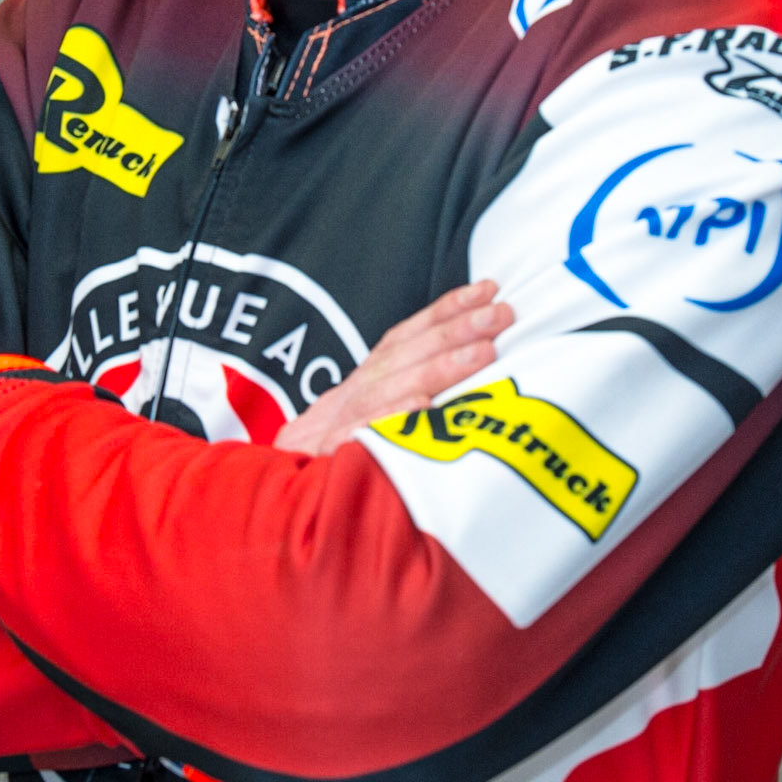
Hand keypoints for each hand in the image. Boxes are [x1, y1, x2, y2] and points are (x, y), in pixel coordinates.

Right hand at [274, 280, 513, 456]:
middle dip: (458, 331)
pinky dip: (393, 417)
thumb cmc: (340, 451)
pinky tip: (423, 407)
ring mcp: (342, 424)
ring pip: (394, 388)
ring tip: (483, 354)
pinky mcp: (332, 457)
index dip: (448, 308)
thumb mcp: (374, 413)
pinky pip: (366, 435)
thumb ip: (411, 389)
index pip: (410, 334)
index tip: (488, 289)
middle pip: (408, 354)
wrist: (278, 491)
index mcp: (370, 379)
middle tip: (502, 314)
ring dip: (440, 368)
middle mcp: (356, 393)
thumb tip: (473, 361)